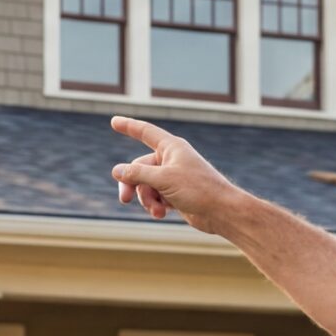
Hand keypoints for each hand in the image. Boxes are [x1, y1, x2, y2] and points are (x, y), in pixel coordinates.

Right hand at [109, 116, 246, 232]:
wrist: (222, 212)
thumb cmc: (198, 190)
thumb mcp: (163, 180)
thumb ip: (137, 174)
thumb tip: (116, 170)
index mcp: (171, 147)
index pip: (145, 132)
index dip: (128, 126)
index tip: (114, 121)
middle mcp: (171, 159)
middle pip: (138, 168)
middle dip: (132, 185)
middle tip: (125, 199)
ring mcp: (173, 177)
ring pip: (145, 185)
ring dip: (146, 199)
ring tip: (157, 211)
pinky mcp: (175, 194)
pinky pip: (155, 196)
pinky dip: (155, 205)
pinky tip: (162, 214)